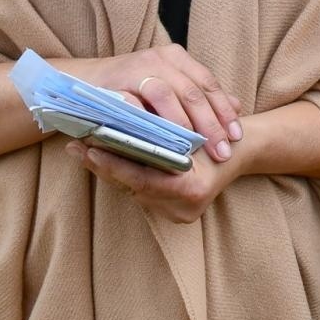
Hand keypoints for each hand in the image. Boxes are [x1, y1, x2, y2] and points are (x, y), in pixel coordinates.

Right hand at [61, 45, 241, 161]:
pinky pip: (135, 106)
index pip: (208, 83)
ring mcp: (135, 69)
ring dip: (183, 126)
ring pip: (168, 95)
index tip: (237, 136)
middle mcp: (158, 58)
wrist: (80, 84)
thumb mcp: (168, 88)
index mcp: (175, 57)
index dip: (224, 111)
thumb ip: (199, 95)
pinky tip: (160, 145)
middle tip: (222, 150)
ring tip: (195, 151)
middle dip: (210, 124)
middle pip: (193, 91)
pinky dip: (149, 125)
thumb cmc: (130, 90)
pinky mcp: (113, 85)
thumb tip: (237, 106)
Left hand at [68, 139, 237, 223]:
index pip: (142, 179)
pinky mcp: (172, 212)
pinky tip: (100, 157)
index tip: (89, 149)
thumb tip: (132, 106)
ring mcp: (177, 213)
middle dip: (103, 164)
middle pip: (132, 187)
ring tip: (81, 147)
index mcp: (192, 189)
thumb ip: (173, 125)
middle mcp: (183, 208)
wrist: (244, 148)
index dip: (114, 164)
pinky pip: (140, 190)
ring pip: (132, 190)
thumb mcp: (202, 122)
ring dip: (108, 168)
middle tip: (76, 147)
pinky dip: (122, 173)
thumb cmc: (224, 131)